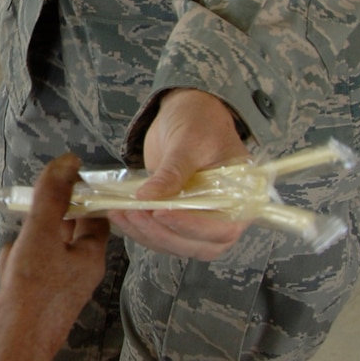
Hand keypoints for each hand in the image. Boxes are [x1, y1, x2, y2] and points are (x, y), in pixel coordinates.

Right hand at [0, 154, 107, 360]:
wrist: (10, 340)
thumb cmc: (33, 290)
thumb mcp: (43, 233)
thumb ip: (53, 197)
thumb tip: (69, 162)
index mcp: (90, 258)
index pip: (95, 217)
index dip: (80, 196)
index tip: (60, 180)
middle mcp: (76, 272)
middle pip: (63, 230)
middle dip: (44, 219)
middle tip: (32, 208)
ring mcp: (53, 285)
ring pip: (39, 247)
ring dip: (24, 242)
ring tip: (18, 253)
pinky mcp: (30, 295)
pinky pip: (23, 266)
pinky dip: (13, 263)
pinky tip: (8, 272)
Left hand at [113, 88, 249, 260]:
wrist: (188, 115)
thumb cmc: (200, 123)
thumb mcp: (188, 142)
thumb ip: (172, 171)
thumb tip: (148, 195)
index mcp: (240, 198)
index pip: (222, 228)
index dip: (192, 227)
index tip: (162, 213)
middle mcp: (224, 216)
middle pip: (198, 245)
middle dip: (163, 233)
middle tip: (136, 214)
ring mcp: (200, 220)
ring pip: (176, 244)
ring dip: (147, 234)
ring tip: (122, 214)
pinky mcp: (177, 219)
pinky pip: (161, 234)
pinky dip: (139, 230)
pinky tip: (119, 215)